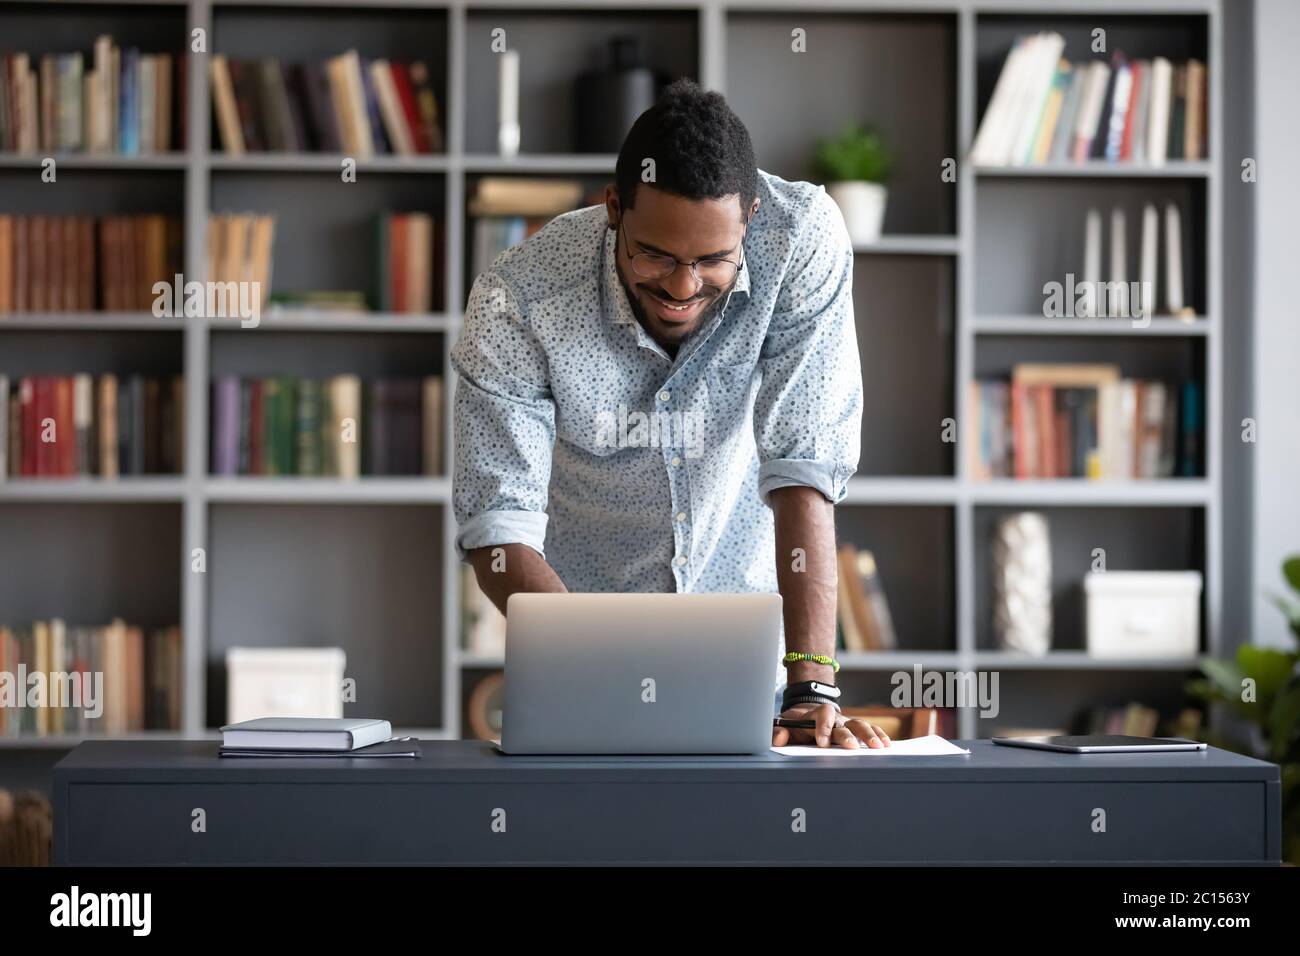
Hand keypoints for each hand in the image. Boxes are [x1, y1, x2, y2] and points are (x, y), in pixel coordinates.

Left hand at [772, 703, 891, 748]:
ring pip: (859, 725)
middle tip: (852, 747)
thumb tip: (778, 738)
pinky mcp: (854, 729)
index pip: (822, 714)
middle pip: (843, 723)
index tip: (822, 743)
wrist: (806, 713)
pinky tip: (887, 743)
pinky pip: (869, 728)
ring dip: (869, 735)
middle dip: (847, 736)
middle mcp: (833, 718)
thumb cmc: (795, 724)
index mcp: (815, 715)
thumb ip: (778, 732)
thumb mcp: (784, 725)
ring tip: (878, 747)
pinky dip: (879, 734)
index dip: (823, 727)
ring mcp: (845, 722)